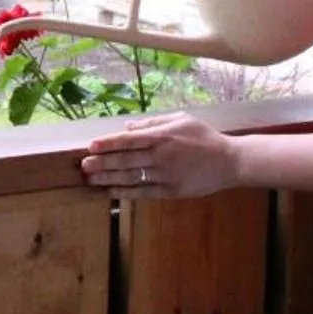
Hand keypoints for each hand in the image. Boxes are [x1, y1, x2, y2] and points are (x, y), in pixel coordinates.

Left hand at [80, 112, 239, 198]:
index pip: (128, 140)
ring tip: (90, 179)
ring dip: (108, 179)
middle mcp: (161, 156)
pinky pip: (143, 192)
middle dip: (102, 163)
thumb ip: (152, 123)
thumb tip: (128, 127)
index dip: (108, 144)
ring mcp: (165, 175)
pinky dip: (126, 193)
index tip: (90, 146)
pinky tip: (111, 192)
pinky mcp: (171, 191)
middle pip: (125, 160)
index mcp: (162, 136)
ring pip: (131, 178)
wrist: (229, 162)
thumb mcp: (180, 120)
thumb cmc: (204, 137)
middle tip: (83, 165)